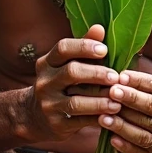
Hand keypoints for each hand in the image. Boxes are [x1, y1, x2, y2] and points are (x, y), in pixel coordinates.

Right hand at [24, 24, 122, 141]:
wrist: (33, 116)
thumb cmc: (60, 84)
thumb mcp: (66, 65)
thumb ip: (83, 48)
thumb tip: (99, 28)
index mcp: (47, 63)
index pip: (63, 48)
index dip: (84, 47)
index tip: (104, 50)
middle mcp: (45, 82)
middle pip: (71, 72)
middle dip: (97, 74)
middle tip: (116, 77)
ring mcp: (48, 104)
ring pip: (76, 102)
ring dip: (100, 101)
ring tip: (118, 101)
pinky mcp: (55, 124)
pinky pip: (79, 122)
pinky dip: (97, 118)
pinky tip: (111, 115)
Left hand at [99, 70, 151, 152]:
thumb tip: (122, 77)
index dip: (139, 81)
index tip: (121, 76)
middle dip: (129, 99)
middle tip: (111, 92)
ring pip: (143, 132)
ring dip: (121, 124)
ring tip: (103, 116)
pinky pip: (141, 151)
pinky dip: (125, 145)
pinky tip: (111, 138)